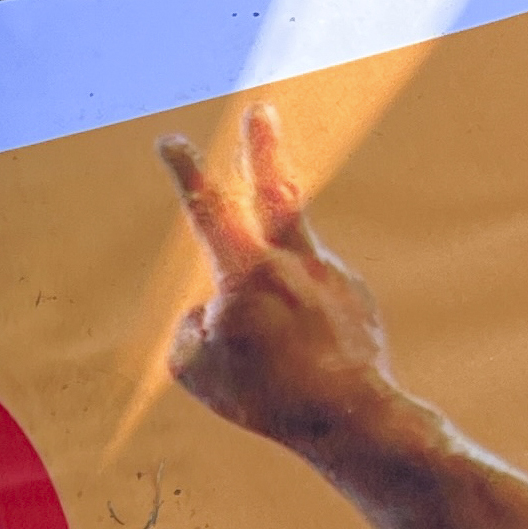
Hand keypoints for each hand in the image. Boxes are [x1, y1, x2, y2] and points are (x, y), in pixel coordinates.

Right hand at [158, 104, 428, 468]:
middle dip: (263, 148)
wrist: (351, 416)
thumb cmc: (265, 396)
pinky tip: (306, 363)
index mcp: (245, 273)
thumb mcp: (195, 370)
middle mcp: (292, 261)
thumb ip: (188, 330)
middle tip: (261, 112)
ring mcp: (330, 274)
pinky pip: (312, 300)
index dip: (186, 171)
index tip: (172, 141)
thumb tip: (205, 311)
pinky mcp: (355, 295)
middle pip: (276, 188)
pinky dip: (300, 324)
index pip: (208, 209)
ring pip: (291, 260)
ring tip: (271, 329)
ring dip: (276, 276)